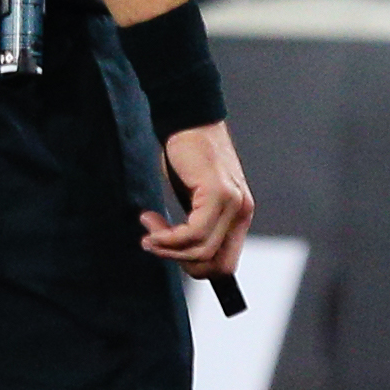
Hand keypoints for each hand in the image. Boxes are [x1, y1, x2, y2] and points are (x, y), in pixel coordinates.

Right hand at [144, 121, 252, 278]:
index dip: (195, 269)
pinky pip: (192, 233)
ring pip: (200, 251)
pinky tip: (150, 221)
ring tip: (148, 231)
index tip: (169, 255)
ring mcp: (232, 203)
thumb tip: (182, 256)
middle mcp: (241, 211)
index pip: (225, 264)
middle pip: (215, 265)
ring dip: (167, 247)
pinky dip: (167, 236)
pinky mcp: (217, 194)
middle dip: (180, 262)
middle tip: (154, 244)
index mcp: (239, 215)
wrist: (186, 120)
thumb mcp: (195, 199)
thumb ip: (197, 224)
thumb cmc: (187, 157)